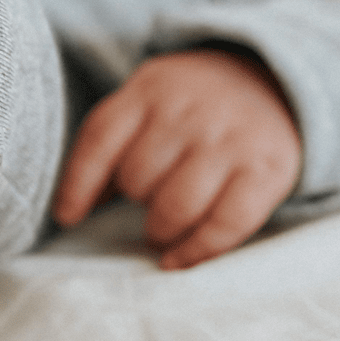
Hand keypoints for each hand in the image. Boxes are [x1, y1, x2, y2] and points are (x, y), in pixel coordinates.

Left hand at [52, 48, 301, 268]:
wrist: (273, 82)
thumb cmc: (189, 107)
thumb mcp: (145, 103)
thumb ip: (109, 146)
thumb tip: (70, 210)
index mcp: (150, 89)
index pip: (99, 140)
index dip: (77, 186)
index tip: (66, 217)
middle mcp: (191, 111)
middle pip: (137, 179)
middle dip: (135, 199)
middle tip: (148, 198)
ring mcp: (231, 140)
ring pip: (175, 208)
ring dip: (161, 229)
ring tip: (161, 227)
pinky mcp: (267, 171)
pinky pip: (223, 227)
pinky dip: (195, 252)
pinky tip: (177, 259)